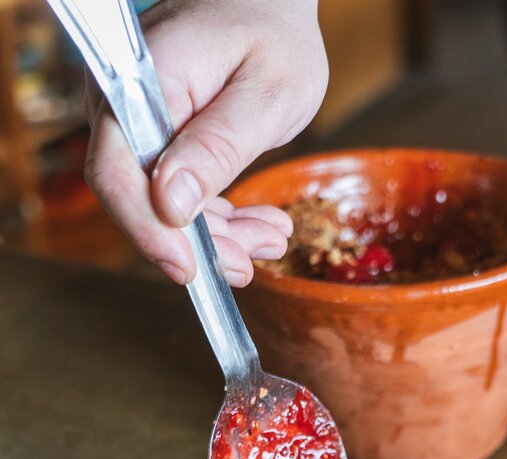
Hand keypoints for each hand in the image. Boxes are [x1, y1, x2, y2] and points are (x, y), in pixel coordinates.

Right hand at [84, 0, 327, 285]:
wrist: (270, 4)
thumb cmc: (273, 33)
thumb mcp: (266, 93)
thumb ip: (219, 146)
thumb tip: (171, 203)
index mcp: (145, 81)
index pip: (118, 169)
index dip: (149, 230)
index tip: (189, 270)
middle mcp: (127, 104)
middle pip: (138, 197)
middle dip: (198, 243)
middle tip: (251, 261)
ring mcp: (140, 125)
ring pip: (163, 205)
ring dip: (219, 235)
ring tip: (271, 238)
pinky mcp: (161, 142)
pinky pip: (180, 194)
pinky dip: (221, 218)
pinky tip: (261, 226)